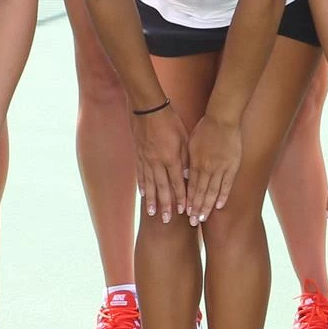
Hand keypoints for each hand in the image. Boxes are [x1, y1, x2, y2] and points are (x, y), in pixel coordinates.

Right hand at [131, 104, 189, 224]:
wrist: (147, 108)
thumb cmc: (170, 120)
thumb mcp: (183, 137)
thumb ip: (185, 157)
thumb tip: (189, 175)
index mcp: (171, 157)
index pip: (177, 182)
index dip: (180, 197)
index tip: (183, 211)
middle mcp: (158, 162)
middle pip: (162, 188)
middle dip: (165, 205)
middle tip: (167, 220)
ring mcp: (146, 160)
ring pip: (149, 184)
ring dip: (151, 200)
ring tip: (152, 213)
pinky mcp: (138, 155)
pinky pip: (140, 174)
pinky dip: (142, 185)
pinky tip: (142, 194)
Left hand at [184, 115, 242, 224]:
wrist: (223, 119)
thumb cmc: (205, 128)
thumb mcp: (190, 143)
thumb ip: (187, 160)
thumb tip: (182, 175)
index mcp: (196, 162)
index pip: (190, 186)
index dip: (187, 200)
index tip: (184, 212)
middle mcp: (207, 168)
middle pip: (200, 192)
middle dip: (196, 208)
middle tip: (193, 221)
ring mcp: (221, 168)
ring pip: (213, 191)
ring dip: (207, 206)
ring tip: (203, 218)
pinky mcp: (232, 166)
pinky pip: (227, 184)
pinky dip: (223, 196)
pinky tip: (219, 206)